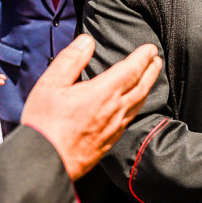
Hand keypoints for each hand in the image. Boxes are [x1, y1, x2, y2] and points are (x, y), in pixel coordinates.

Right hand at [20, 34, 161, 179]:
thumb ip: (71, 59)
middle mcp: (114, 109)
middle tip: (157, 59)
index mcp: (102, 92)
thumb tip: (87, 40)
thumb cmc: (44, 123)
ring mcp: (115, 127)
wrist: (45, 162)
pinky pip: (131, 117)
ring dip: (147, 87)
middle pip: (141, 86)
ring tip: (150, 78)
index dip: (143, 57)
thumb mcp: (51, 84)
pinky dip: (138, 105)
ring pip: (138, 103)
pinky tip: (133, 105)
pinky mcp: (111, 141)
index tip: (151, 48)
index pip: (131, 69)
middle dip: (151, 70)